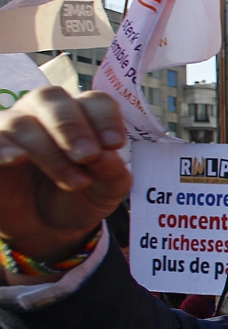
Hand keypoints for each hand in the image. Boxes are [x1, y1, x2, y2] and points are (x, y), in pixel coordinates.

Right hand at [0, 88, 129, 262]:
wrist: (46, 229)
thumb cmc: (79, 198)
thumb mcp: (106, 191)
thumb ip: (112, 172)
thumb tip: (105, 156)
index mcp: (80, 115)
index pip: (93, 101)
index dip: (105, 118)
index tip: (115, 144)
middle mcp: (42, 114)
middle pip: (51, 99)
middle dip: (72, 127)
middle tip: (89, 156)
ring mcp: (10, 131)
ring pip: (21, 123)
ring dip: (49, 151)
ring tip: (75, 182)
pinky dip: (4, 148)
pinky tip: (18, 158)